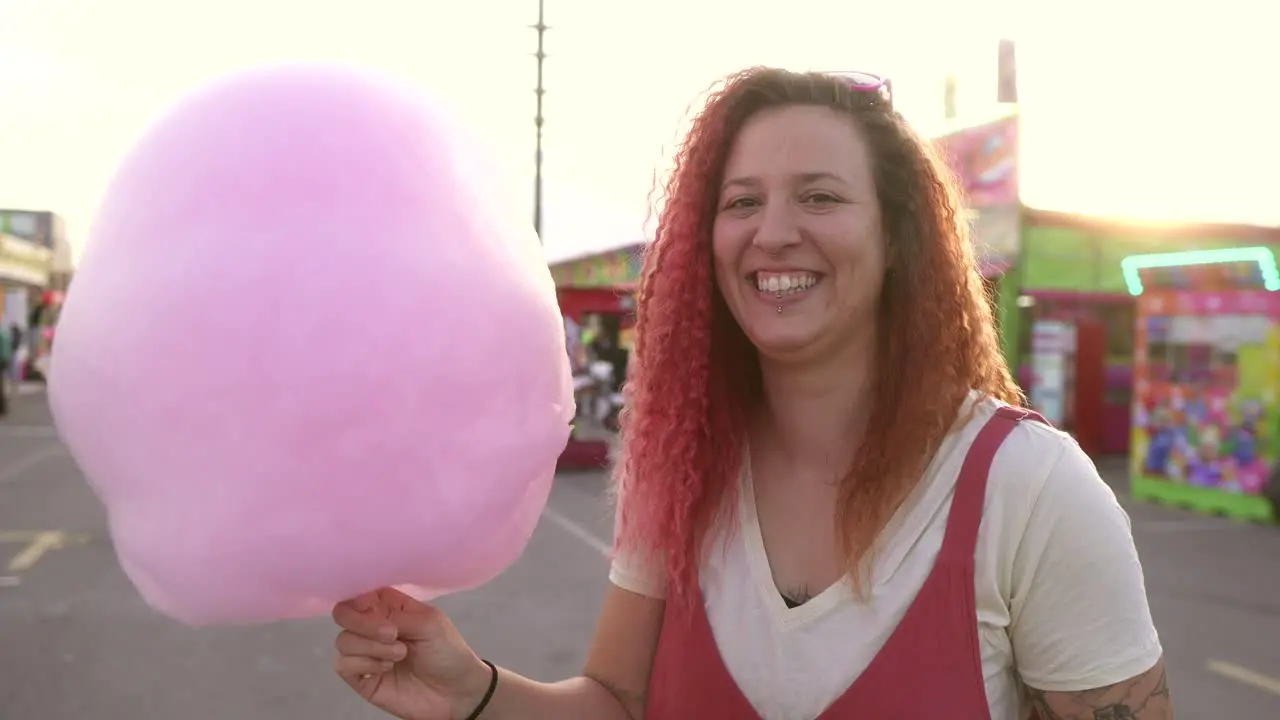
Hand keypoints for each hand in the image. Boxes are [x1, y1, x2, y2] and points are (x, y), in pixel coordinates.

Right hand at [333, 587, 493, 719]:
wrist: (456, 693)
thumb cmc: (448, 653)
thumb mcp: (430, 623)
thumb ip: (396, 614)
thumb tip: (365, 612)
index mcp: (390, 608)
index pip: (360, 593)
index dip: (359, 596)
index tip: (374, 608)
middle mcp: (373, 627)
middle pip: (343, 614)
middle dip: (362, 622)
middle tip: (392, 633)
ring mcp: (366, 653)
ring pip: (343, 640)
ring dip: (372, 646)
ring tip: (400, 654)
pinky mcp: (362, 678)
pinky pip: (343, 665)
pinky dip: (364, 664)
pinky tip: (386, 668)